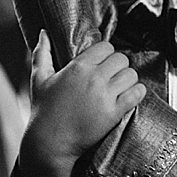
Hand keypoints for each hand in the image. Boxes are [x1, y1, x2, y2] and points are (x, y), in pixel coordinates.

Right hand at [19, 32, 144, 176]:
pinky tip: (129, 96)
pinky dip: (137, 93)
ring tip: (119, 87)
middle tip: (111, 76)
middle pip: (122, 59)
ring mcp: (105, 96)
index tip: (102, 63)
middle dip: (118, 66)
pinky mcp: (114, 113)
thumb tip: (44, 32)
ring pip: (131, 74)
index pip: (106, 46)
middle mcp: (93, 78)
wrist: (49, 144)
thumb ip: (42, 54)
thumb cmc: (43, 111)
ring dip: (128, 80)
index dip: (106, 54)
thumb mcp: (39, 80)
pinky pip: (137, 94)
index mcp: (77, 67)